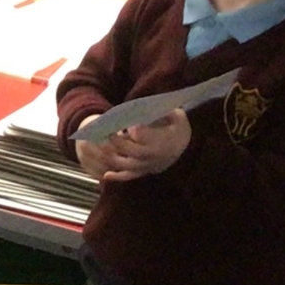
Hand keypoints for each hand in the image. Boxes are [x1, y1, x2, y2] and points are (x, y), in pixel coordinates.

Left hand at [74, 110, 190, 182]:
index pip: (144, 136)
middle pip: (134, 152)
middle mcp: (156, 156)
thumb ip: (162, 110)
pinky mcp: (144, 171)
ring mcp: (149, 166)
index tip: (127, 123)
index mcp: (164, 140)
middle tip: (107, 132)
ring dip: (113, 159)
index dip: (133, 129)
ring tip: (101, 148)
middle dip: (118, 143)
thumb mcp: (175, 114)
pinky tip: (106, 176)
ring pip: (129, 166)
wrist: (183, 144)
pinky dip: (118, 177)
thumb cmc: (175, 125)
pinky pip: (130, 177)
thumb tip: (144, 106)